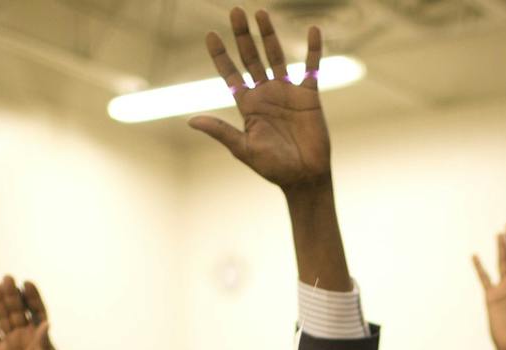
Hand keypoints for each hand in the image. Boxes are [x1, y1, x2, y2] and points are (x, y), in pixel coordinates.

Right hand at [0, 275, 56, 349]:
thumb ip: (44, 345)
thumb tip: (47, 323)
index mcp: (41, 340)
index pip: (38, 313)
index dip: (33, 298)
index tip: (27, 283)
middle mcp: (26, 339)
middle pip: (19, 312)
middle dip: (13, 295)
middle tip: (7, 278)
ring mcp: (11, 345)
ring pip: (4, 318)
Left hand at [190, 11, 329, 191]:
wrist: (304, 177)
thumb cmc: (273, 168)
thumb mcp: (243, 149)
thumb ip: (221, 131)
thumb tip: (191, 120)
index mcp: (248, 105)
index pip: (231, 74)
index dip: (220, 55)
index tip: (211, 35)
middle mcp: (265, 93)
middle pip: (251, 57)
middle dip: (242, 35)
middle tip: (235, 11)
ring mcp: (287, 92)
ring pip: (275, 56)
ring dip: (269, 35)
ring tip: (260, 13)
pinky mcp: (308, 96)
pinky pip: (311, 68)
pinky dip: (313, 50)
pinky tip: (314, 31)